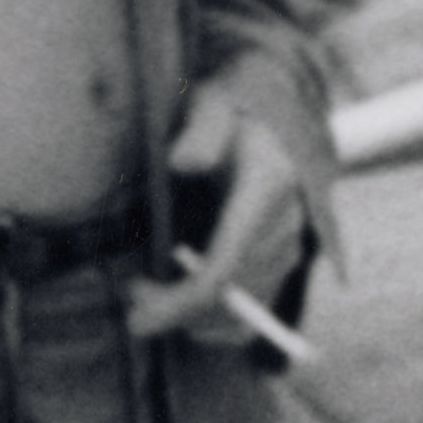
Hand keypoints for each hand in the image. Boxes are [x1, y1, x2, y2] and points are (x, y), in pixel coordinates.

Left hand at [125, 83, 306, 343]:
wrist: (282, 109)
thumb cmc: (238, 104)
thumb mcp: (215, 104)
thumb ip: (202, 130)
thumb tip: (181, 163)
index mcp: (267, 189)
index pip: (223, 270)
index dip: (178, 304)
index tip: (137, 318)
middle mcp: (285, 227)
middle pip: (229, 301)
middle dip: (176, 310)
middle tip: (133, 292)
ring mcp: (289, 246)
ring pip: (241, 314)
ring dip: (193, 316)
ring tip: (152, 291)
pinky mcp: (283, 258)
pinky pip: (251, 309)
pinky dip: (215, 315)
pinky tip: (182, 296)